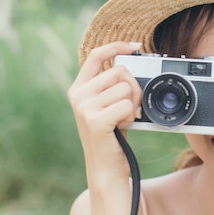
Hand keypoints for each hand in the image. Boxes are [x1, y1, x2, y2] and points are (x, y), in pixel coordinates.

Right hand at [68, 42, 141, 185]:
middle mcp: (78, 95)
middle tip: (131, 108)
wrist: (106, 169)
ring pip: (126, 89)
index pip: (95, 55)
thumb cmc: (112, 137)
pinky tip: (121, 128)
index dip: (116, 46)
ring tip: (122, 120)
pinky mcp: (95, 120)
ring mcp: (84, 107)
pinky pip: (126, 105)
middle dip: (135, 88)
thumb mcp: (108, 106)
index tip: (135, 46)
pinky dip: (130, 117)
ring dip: (133, 105)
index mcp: (79, 88)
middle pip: (119, 72)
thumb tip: (132, 62)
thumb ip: (112, 86)